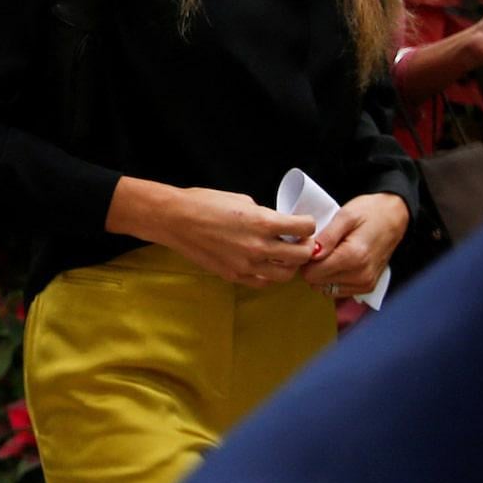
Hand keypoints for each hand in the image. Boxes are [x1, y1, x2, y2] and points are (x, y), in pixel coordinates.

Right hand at [108, 180, 314, 286]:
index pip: (305, 228)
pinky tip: (264, 265)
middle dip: (305, 247)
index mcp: (263, 222)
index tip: (303, 223)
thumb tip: (279, 225)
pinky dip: (269, 275)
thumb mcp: (241, 200)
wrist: (174, 220)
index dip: (308, 224)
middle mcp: (259, 246)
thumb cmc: (204, 203)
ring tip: (282, 255)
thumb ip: (264, 215)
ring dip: (290, 264)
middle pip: (302, 255)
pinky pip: (263, 282)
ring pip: (287, 274)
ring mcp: (247, 265)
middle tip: (299, 241)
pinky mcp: (234, 276)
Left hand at [301, 192, 408, 296]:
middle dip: (312, 266)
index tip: (310, 245)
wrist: (394, 218)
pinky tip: (337, 262)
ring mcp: (365, 284)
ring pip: (324, 288)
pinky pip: (337, 290)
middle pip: (316, 282)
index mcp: (353, 257)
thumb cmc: (369, 212)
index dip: (305, 258)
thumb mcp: (345, 216)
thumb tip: (312, 254)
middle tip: (320, 248)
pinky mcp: (367, 287)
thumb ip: (327, 237)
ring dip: (321, 273)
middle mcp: (361, 275)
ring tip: (330, 254)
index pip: (311, 273)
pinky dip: (332, 278)